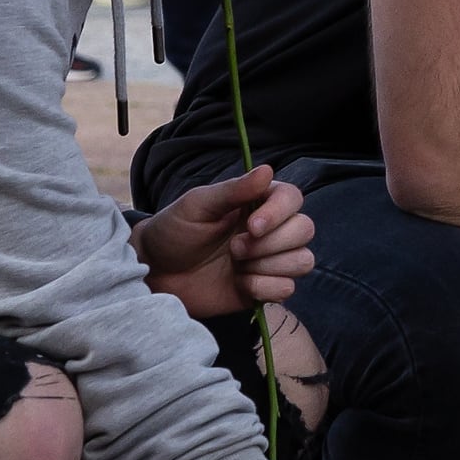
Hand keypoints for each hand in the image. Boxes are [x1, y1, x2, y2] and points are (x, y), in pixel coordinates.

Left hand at [134, 165, 312, 317]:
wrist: (156, 272)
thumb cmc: (174, 232)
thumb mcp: (198, 205)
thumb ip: (233, 190)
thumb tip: (267, 170)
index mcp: (257, 204)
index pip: (293, 199)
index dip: (279, 213)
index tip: (252, 226)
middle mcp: (270, 230)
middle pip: (304, 230)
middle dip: (270, 243)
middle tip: (233, 249)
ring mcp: (269, 260)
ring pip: (302, 261)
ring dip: (268, 265)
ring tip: (236, 265)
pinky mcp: (264, 288)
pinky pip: (286, 289)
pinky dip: (263, 287)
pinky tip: (239, 284)